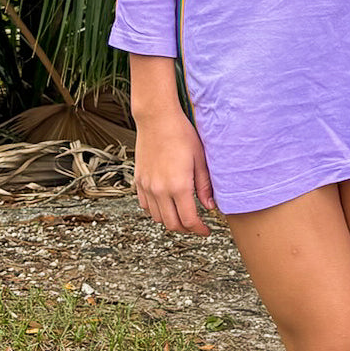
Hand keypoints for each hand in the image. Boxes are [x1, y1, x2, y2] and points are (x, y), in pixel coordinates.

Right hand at [132, 106, 215, 235]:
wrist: (157, 119)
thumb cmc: (182, 135)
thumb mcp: (200, 159)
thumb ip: (204, 185)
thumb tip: (210, 206)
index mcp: (178, 186)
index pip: (189, 220)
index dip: (199, 230)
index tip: (206, 231)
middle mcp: (160, 190)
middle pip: (172, 224)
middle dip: (186, 229)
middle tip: (197, 225)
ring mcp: (147, 187)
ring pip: (158, 218)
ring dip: (171, 220)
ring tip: (183, 214)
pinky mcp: (139, 181)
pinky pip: (146, 206)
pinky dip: (157, 210)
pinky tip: (167, 203)